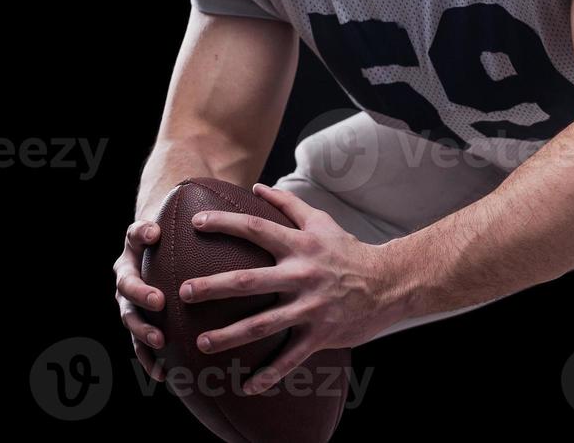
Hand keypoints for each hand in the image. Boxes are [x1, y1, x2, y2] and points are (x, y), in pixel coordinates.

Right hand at [113, 218, 166, 381]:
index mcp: (134, 247)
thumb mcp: (176, 226)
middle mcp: (127, 276)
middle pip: (127, 286)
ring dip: (143, 331)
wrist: (158, 252)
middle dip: (141, 295)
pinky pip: (141, 344)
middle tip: (159, 301)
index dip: (142, 233)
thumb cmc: (173, 237)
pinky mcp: (140, 323)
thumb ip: (182, 222)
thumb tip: (177, 221)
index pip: (134, 236)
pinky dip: (150, 360)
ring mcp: (130, 302)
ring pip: (130, 318)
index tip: (155, 233)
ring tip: (160, 340)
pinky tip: (164, 374)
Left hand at [182, 183, 409, 395]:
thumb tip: (257, 187)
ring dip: (230, 335)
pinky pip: (291, 358)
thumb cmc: (348, 251)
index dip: (225, 224)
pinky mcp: (321, 334)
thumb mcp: (321, 222)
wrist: (389, 283)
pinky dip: (269, 375)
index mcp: (300, 245)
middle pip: (250, 280)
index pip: (256, 229)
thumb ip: (287, 204)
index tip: (195, 223)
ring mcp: (311, 307)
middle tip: (184, 292)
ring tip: (202, 343)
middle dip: (214, 287)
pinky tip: (246, 387)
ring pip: (263, 324)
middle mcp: (302, 274)